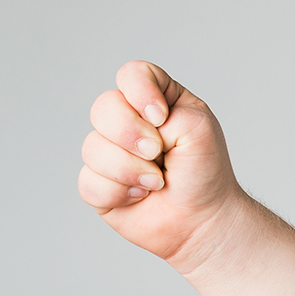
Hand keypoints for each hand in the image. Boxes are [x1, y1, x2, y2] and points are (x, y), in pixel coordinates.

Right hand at [77, 60, 251, 273]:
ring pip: (93, 148)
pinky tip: (140, 197)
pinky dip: (120, 193)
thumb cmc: (205, 173)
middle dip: (132, 134)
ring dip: (131, 170)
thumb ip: (168, 109)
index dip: (140, 92)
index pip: (131, 74)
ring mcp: (109, 152)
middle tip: (158, 154)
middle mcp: (127, 122)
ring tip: (157, 182)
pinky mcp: (98, 184)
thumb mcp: (200, 128)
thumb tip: (133, 127)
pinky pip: (90, 181)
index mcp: (155, 101)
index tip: (162, 117)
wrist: (204, 221)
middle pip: (104, 107)